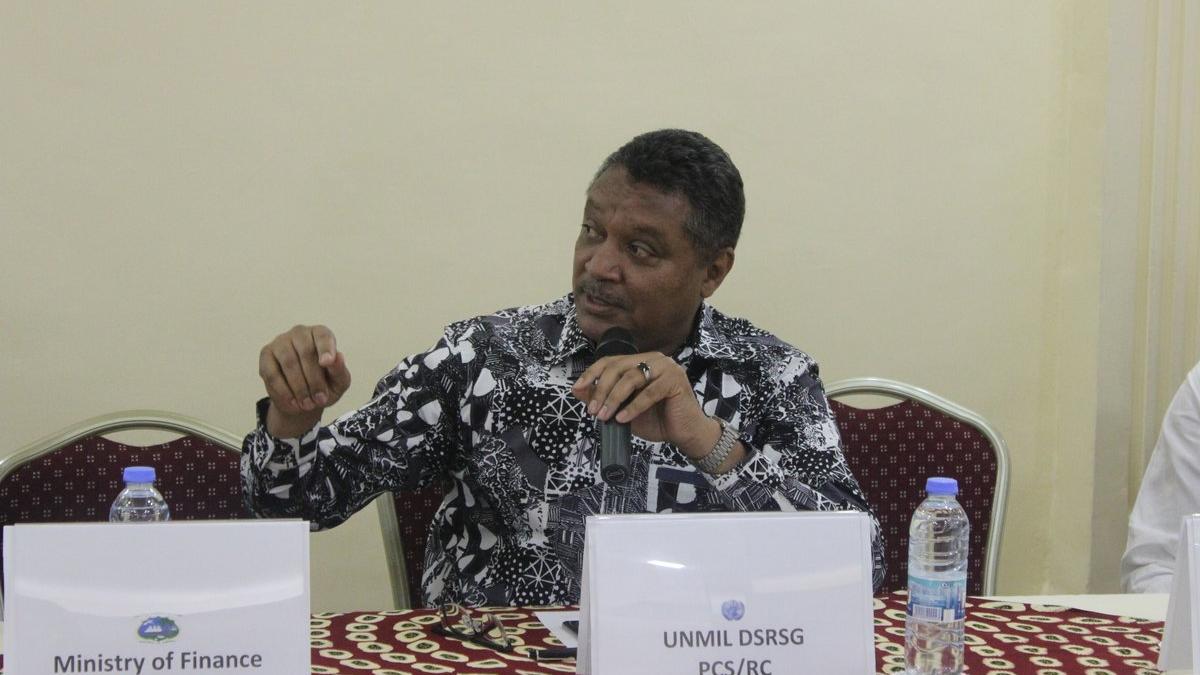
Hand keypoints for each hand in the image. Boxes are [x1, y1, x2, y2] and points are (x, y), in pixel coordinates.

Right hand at [259, 325, 351, 436]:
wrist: (303, 399)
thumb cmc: (325, 385)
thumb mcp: (338, 382)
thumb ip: (340, 370)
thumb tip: (338, 356)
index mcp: (320, 334)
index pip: (323, 336)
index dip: (326, 348)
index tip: (327, 363)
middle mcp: (300, 333)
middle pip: (306, 352)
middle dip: (314, 380)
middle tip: (320, 400)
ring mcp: (281, 342)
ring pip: (289, 362)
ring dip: (299, 387)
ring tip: (307, 404)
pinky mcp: (266, 355)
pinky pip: (272, 373)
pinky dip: (283, 390)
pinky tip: (293, 402)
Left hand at [571, 352, 718, 458]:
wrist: (685, 434)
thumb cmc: (657, 420)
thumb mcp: (623, 410)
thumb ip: (603, 398)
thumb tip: (576, 390)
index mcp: (641, 361)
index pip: (611, 361)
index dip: (592, 373)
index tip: (577, 388)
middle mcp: (653, 359)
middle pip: (618, 367)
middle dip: (601, 389)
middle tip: (593, 410)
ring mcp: (666, 367)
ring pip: (632, 378)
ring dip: (614, 398)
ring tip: (605, 416)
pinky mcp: (675, 380)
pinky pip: (649, 393)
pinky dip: (633, 407)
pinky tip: (622, 419)